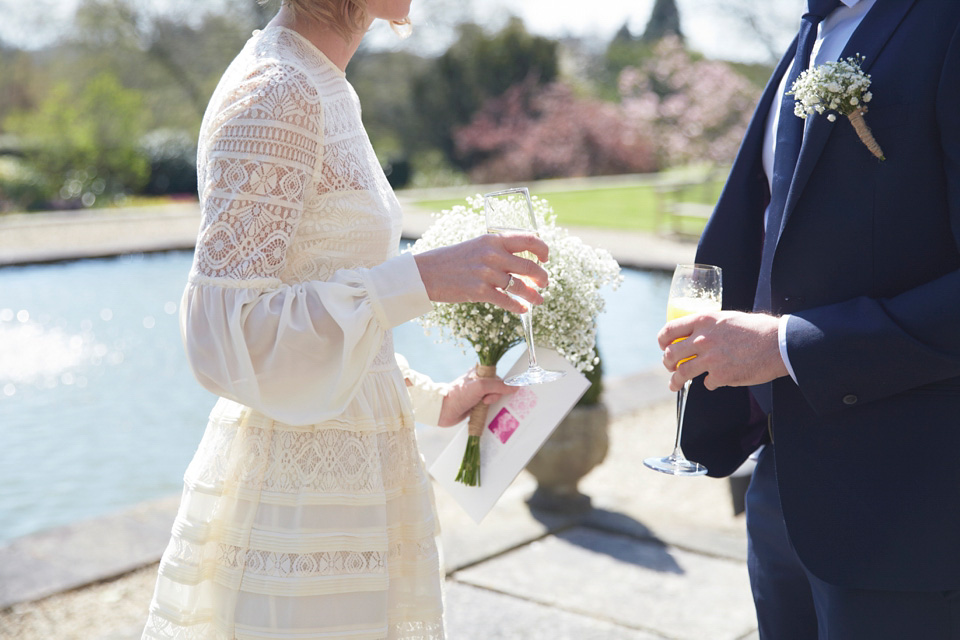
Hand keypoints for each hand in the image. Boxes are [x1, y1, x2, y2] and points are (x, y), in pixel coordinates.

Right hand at [414, 233, 548, 313]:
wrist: (426, 273)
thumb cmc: (452, 260)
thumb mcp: (477, 246)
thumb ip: (498, 250)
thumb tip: (521, 262)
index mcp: (493, 239)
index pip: (529, 240)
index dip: (543, 250)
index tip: (545, 259)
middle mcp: (493, 255)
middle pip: (530, 267)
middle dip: (542, 278)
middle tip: (544, 283)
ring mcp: (487, 274)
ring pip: (521, 287)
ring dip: (533, 295)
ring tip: (539, 300)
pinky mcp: (480, 291)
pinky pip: (507, 301)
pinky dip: (518, 306)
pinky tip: (522, 309)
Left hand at [437, 368, 517, 426]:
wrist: (444, 410)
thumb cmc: (459, 395)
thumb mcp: (481, 386)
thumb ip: (499, 386)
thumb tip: (515, 386)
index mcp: (479, 372)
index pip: (498, 376)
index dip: (500, 384)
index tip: (496, 391)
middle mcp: (479, 382)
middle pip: (498, 388)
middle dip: (495, 396)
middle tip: (485, 400)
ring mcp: (478, 394)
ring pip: (494, 399)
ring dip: (491, 404)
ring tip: (482, 406)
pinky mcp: (476, 405)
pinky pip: (488, 407)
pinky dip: (488, 410)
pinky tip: (482, 411)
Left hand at [658, 310, 788, 391]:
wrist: (779, 344)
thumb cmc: (758, 329)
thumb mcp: (728, 318)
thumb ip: (710, 326)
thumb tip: (698, 335)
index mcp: (704, 320)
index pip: (670, 330)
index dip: (662, 340)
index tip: (663, 347)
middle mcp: (703, 339)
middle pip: (671, 354)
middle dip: (667, 362)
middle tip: (670, 366)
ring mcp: (711, 358)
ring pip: (682, 373)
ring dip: (675, 381)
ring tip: (674, 384)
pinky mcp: (721, 375)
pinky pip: (706, 383)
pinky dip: (709, 383)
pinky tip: (714, 382)